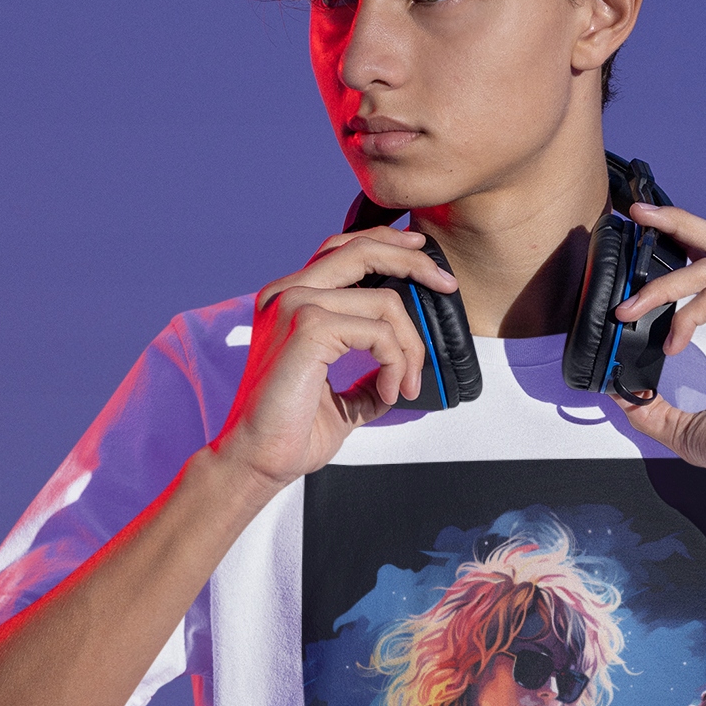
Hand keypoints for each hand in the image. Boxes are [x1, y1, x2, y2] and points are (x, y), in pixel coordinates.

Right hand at [212, 227, 458, 495]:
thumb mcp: (341, 395)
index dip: (388, 246)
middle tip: (448, 286)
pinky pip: (378, 332)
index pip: (343, 249)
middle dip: (414, 262)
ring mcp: (294, 305)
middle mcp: (286, 293)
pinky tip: (390, 392)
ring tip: (406, 384)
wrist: (257, 460)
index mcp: (288, 299)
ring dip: (410, 346)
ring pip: (383, 301)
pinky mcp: (308, 328)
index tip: (424, 259)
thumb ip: (368, 373)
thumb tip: (403, 368)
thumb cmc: (290, 432)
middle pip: (362, 249)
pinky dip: (396, 363)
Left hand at [614, 203, 705, 511]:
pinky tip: (672, 343)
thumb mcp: (689, 428)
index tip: (639, 239)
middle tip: (634, 213)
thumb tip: (618, 394)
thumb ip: (655, 408)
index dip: (679, 245)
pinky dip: (687, 314)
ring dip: (662, 283)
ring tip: (628, 310)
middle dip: (676, 222)